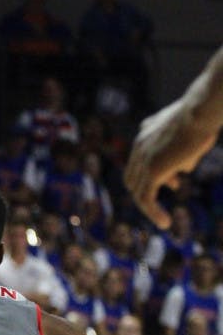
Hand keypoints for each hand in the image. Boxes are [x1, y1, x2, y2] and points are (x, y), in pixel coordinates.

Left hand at [125, 102, 217, 228]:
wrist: (200, 112)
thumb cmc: (202, 119)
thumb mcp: (189, 133)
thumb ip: (182, 150)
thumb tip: (182, 168)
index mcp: (145, 134)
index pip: (139, 162)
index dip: (151, 175)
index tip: (173, 182)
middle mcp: (139, 146)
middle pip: (133, 178)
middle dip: (147, 191)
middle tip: (164, 203)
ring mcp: (143, 159)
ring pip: (138, 191)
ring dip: (149, 208)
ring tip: (163, 221)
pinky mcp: (151, 171)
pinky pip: (146, 198)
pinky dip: (153, 212)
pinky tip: (165, 222)